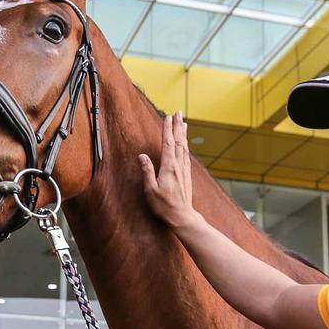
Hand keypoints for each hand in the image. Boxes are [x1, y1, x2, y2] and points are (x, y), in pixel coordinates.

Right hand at [140, 111, 197, 230]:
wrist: (182, 216)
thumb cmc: (164, 205)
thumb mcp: (150, 190)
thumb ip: (147, 171)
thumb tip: (142, 156)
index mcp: (169, 167)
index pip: (168, 144)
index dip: (167, 129)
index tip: (167, 117)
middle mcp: (178, 166)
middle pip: (178, 141)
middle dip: (177, 126)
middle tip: (177, 112)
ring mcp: (184, 169)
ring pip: (184, 147)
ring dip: (183, 133)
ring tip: (183, 122)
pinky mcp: (186, 174)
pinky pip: (186, 154)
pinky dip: (185, 145)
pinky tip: (184, 143)